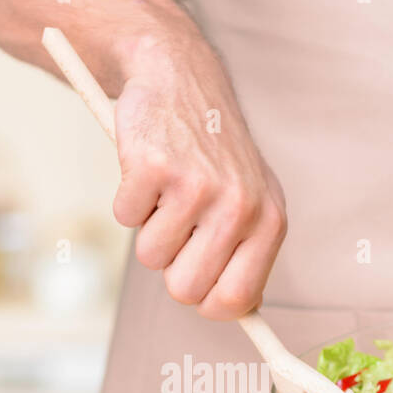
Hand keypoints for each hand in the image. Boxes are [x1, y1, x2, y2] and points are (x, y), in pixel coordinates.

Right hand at [113, 35, 287, 319]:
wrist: (182, 77)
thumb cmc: (214, 153)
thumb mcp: (251, 200)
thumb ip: (247, 256)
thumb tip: (241, 315)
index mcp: (269, 221)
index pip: (235, 301)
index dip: (206, 303)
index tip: (196, 287)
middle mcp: (239, 206)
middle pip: (184, 290)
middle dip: (171, 268)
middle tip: (177, 228)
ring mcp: (197, 186)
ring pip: (148, 257)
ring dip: (147, 228)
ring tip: (167, 190)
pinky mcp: (154, 166)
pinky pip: (123, 217)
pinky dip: (127, 198)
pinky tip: (148, 168)